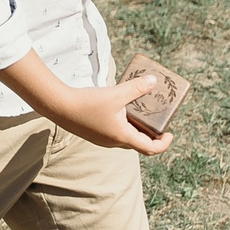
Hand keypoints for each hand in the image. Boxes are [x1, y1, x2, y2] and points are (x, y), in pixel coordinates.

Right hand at [46, 73, 174, 154]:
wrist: (59, 107)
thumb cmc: (88, 103)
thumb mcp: (116, 93)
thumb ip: (136, 87)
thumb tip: (153, 80)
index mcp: (122, 136)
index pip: (150, 148)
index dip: (164, 144)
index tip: (170, 133)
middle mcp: (114, 142)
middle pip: (139, 144)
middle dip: (151, 134)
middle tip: (158, 120)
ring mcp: (103, 139)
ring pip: (126, 138)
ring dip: (137, 129)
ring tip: (141, 112)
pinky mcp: (95, 133)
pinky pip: (115, 133)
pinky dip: (124, 125)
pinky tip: (121, 109)